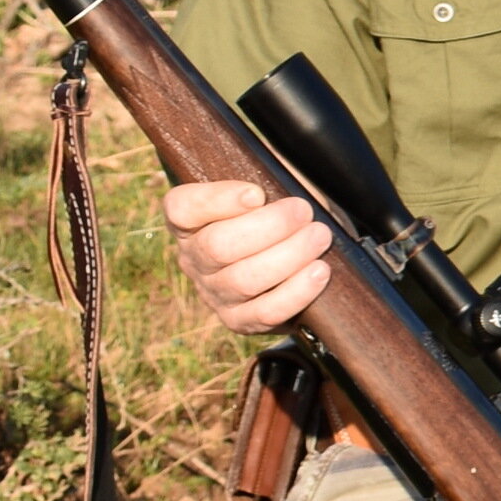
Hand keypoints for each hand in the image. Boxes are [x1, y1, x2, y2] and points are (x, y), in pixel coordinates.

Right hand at [163, 177, 332, 333]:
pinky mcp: (239, 321)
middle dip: (270, 226)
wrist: (288, 263)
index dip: (217, 200)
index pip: (182, 208)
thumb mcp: (263, 190)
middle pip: (218, 246)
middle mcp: (194, 259)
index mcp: (190, 222)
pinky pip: (266, 313)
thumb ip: (262, 179)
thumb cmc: (274, 217)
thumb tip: (276, 186)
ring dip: (289, 256)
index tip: (257, 193)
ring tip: (319, 237)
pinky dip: (297, 292)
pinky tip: (319, 271)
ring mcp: (214, 294)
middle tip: (303, 212)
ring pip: (244, 280)